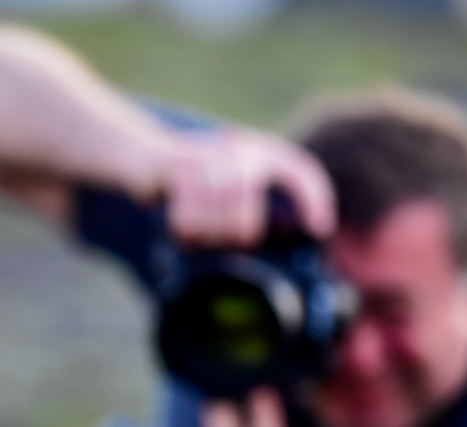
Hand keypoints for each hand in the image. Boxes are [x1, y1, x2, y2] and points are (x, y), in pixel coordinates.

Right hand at [162, 129, 334, 246]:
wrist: (146, 153)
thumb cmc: (196, 179)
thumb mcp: (233, 181)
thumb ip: (258, 200)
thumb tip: (294, 231)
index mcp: (257, 151)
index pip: (298, 170)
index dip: (314, 198)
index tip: (320, 228)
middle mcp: (238, 149)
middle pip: (246, 222)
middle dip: (232, 238)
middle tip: (220, 235)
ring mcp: (208, 157)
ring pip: (218, 224)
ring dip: (206, 235)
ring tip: (198, 227)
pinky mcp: (179, 169)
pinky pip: (189, 220)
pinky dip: (185, 230)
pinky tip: (183, 223)